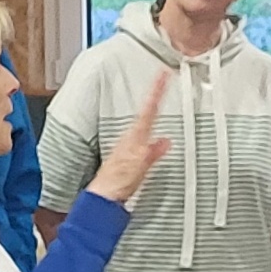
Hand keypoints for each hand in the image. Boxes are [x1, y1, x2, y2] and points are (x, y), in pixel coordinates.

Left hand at [84, 71, 177, 206]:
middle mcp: (130, 137)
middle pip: (146, 111)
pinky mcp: (129, 153)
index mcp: (135, 137)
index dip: (156, 91)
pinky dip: (150, 125)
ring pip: (144, 121)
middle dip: (155, 95)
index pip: (149, 109)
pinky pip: (143, 134)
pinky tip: (153, 128)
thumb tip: (165, 140)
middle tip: (163, 80)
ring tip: (160, 95)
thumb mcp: (140, 166)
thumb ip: (153, 152)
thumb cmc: (118, 182)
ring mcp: (129, 145)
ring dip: (152, 108)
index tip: (162, 75)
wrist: (105, 196)